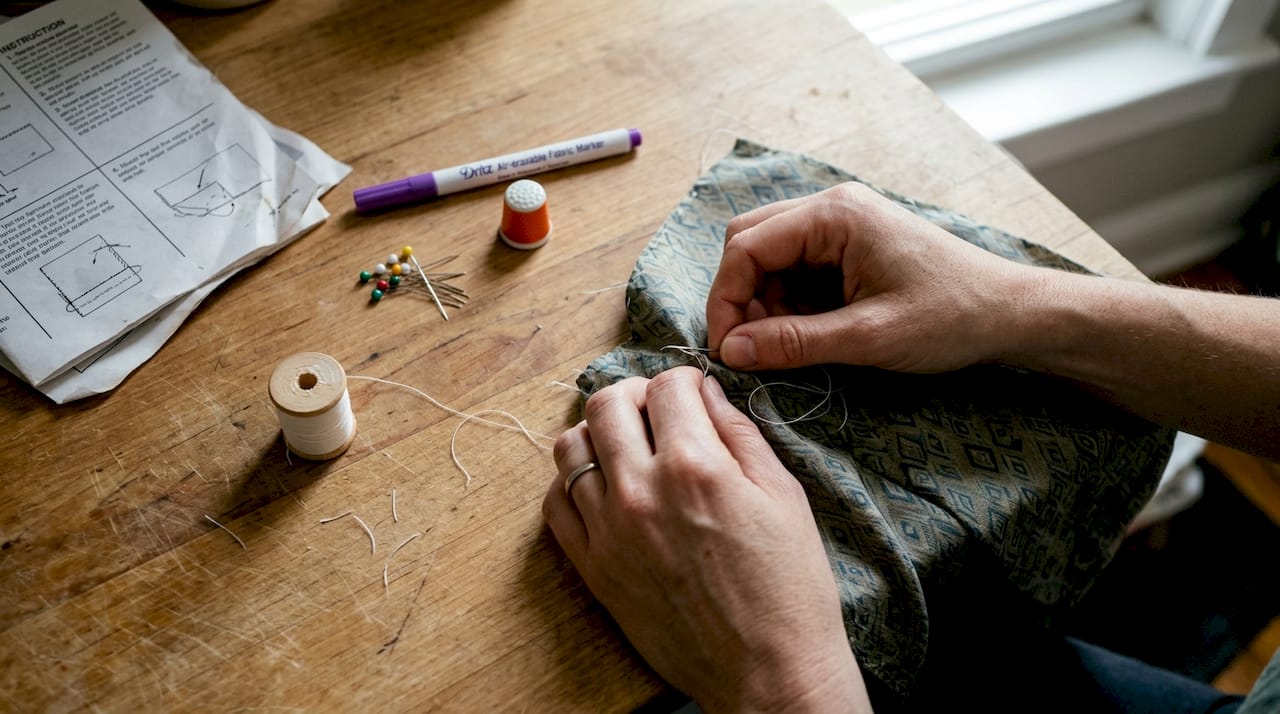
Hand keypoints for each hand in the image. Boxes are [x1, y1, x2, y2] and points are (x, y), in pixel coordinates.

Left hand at [543, 367, 870, 712]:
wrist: (767, 672)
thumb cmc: (788, 587)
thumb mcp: (783, 495)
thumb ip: (740, 433)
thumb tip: (707, 393)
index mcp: (695, 466)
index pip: (667, 386)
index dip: (685, 380)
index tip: (694, 393)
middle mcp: (641, 491)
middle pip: (607, 404)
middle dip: (635, 394)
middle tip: (658, 411)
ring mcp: (608, 532)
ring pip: (570, 447)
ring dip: (598, 433)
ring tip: (627, 446)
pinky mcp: (593, 569)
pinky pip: (556, 504)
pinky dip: (572, 481)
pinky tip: (603, 486)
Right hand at [706, 182, 1027, 372]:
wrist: (1011, 313)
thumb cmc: (951, 317)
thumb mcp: (868, 338)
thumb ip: (794, 343)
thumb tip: (730, 352)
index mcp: (835, 215)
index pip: (745, 247)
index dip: (725, 300)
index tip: (726, 351)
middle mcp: (831, 208)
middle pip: (749, 243)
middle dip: (740, 298)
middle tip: (749, 349)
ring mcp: (841, 225)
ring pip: (769, 258)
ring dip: (764, 304)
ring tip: (787, 346)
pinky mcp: (849, 247)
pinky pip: (795, 269)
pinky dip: (788, 303)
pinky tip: (809, 334)